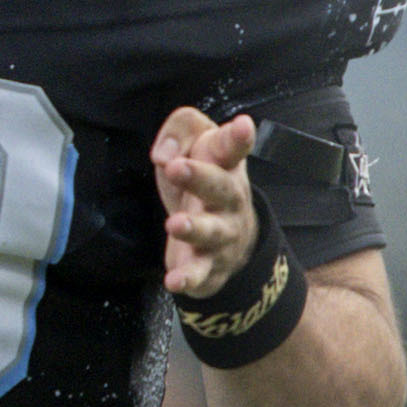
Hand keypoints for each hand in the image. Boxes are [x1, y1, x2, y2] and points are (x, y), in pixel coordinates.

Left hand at [152, 107, 270, 305]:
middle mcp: (229, 199)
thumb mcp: (195, 144)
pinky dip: (188, 278)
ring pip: (211, 231)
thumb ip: (181, 131)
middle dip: (200, 177)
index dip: (238, 137)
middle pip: (220, 187)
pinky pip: (200, 273)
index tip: (242, 125)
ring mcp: (221, 234)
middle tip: (176, 168)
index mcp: (226, 165)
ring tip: (175, 224)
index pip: (233, 147)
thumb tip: (164, 154)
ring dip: (194, 228)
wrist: (232, 237)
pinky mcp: (208, 265)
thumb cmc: (206, 180)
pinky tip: (174, 281)